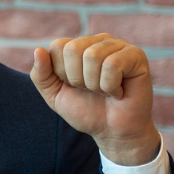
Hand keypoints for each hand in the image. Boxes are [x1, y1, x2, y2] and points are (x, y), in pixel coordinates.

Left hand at [29, 34, 160, 165]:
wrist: (112, 132)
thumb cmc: (86, 111)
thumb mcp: (55, 96)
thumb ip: (41, 75)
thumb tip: (38, 50)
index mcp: (78, 46)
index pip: (58, 46)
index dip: (62, 73)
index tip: (75, 86)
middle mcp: (98, 41)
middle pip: (73, 49)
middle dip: (77, 79)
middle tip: (91, 90)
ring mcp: (118, 45)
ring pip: (93, 56)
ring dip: (95, 84)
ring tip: (105, 91)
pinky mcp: (136, 55)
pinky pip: (112, 65)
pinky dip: (110, 86)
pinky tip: (119, 92)